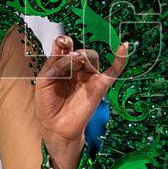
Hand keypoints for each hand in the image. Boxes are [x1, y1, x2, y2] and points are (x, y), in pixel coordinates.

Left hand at [34, 36, 128, 168]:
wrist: (55, 126)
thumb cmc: (47, 104)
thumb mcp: (44, 80)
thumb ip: (54, 64)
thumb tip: (69, 52)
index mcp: (62, 65)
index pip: (66, 47)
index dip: (65, 42)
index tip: (62, 41)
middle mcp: (77, 68)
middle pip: (80, 52)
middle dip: (74, 52)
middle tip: (70, 58)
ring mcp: (89, 77)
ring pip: (92, 57)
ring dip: (84, 56)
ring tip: (76, 60)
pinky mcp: (100, 86)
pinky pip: (113, 71)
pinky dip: (120, 60)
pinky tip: (123, 48)